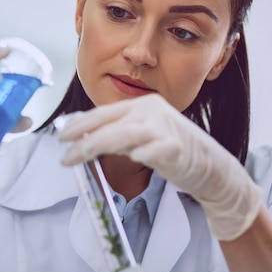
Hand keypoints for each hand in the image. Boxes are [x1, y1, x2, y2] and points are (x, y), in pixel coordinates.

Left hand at [57, 94, 262, 240]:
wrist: (211, 166)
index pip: (103, 113)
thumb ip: (118, 135)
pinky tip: (133, 157)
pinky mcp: (175, 148)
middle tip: (64, 155)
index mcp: (141, 105)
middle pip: (108, 124)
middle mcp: (151, 112)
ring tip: (78, 158)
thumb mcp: (142, 136)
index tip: (60, 135)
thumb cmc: (173, 151)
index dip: (79, 123)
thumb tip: (85, 138)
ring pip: (123, 135)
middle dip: (82, 139)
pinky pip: (154, 150)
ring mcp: (163, 128)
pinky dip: (142, 154)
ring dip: (97, 146)